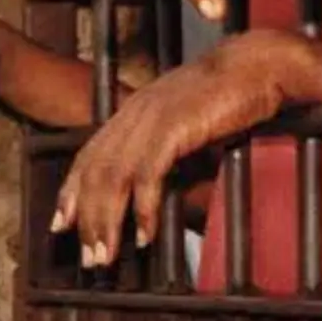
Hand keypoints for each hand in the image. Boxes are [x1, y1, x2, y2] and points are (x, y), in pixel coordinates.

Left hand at [50, 30, 312, 266]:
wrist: (259, 64)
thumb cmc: (231, 93)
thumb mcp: (190, 123)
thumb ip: (170, 153)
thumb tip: (163, 194)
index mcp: (135, 108)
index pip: (90, 154)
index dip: (72, 191)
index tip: (62, 224)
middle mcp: (136, 111)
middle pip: (95, 171)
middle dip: (86, 219)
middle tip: (89, 256)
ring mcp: (153, 117)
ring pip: (113, 177)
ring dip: (107, 221)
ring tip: (107, 255)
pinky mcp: (175, 126)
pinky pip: (148, 175)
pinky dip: (144, 209)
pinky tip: (146, 234)